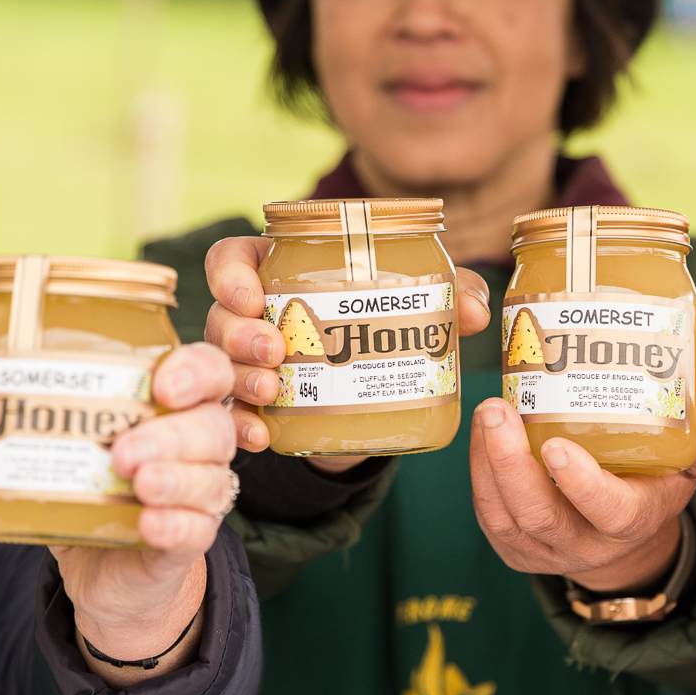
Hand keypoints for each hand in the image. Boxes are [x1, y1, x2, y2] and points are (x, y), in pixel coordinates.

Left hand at [0, 343, 236, 687]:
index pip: (206, 373)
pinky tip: (151, 524)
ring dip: (177, 477)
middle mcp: (194, 448)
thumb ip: (1, 438)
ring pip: (211, 477)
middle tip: (124, 450)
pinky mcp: (188, 541)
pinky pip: (198, 530)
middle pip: (212, 426)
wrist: (106, 572)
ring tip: (138, 482)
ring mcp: (198, 495)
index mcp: (168, 408)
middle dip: (173, 434)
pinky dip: (176, 525)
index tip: (162, 380)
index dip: (195, 371)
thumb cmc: (88, 494)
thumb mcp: (48, 460)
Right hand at [202, 234, 490, 470]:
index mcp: (283, 274)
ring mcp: (250, 365)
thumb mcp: (422, 303)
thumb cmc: (391, 326)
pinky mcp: (259, 409)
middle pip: (223, 315)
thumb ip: (452, 294)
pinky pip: (235, 415)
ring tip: (272, 390)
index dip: (229, 273)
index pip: (231, 258)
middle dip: (240, 333)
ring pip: (223, 364)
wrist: (378, 396)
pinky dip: (244, 425)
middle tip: (274, 350)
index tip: (251, 296)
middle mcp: (254, 317)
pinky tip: (260, 436)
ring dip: (241, 377)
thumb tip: (472, 311)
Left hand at [469, 389, 695, 591]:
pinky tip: (480, 431)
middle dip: (511, 464)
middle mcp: (583, 545)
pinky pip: (488, 513)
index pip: (607, 511)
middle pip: (539, 515)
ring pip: (504, 516)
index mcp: (630, 523)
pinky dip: (478, 471)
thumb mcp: (688, 465)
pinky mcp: (512, 547)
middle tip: (498, 408)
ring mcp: (542, 551)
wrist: (621, 538)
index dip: (581, 483)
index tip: (555, 445)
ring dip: (487, 463)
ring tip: (487, 410)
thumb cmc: (653, 485)